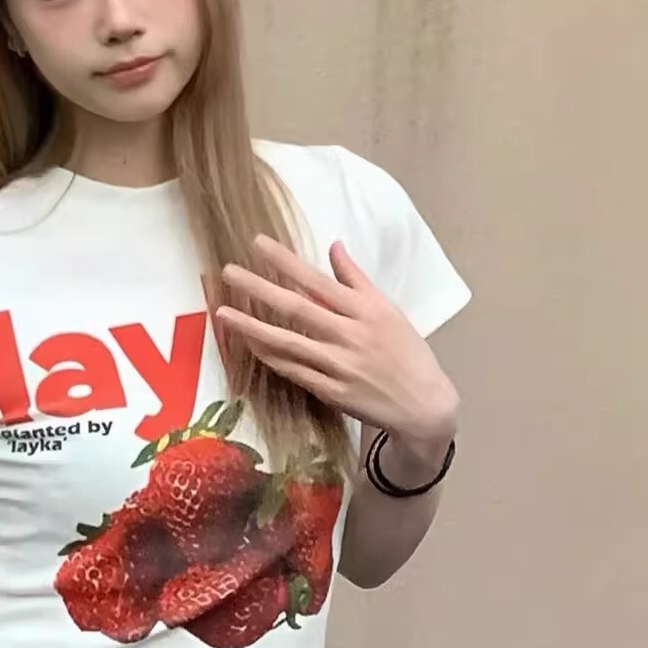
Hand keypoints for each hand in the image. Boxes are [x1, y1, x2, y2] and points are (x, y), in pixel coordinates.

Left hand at [216, 234, 458, 446]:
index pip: (317, 281)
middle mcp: (350, 336)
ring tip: (223, 313)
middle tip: (228, 272)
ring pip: (288, 343)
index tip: (258, 243)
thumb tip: (334, 246)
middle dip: (259, 289)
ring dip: (253, 328)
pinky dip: (271, 358)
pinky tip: (250, 345)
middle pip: (297, 309)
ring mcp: (339, 366)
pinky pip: (294, 372)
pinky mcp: (332, 392)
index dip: (286, 262)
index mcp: (366, 310)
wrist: (423, 404)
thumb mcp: (388, 309)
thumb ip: (357, 279)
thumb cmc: (406, 352)